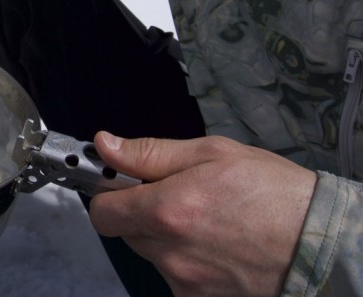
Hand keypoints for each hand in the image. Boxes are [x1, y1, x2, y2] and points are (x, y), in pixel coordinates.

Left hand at [89, 132, 316, 296]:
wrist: (322, 241)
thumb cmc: (275, 194)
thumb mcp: (212, 154)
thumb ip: (150, 153)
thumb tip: (107, 145)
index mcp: (168, 210)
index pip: (102, 211)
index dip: (107, 193)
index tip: (118, 182)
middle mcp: (171, 252)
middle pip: (126, 231)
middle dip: (140, 210)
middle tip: (175, 194)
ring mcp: (185, 280)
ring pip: (151, 252)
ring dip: (164, 235)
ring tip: (205, 217)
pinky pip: (175, 273)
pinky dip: (185, 257)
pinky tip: (214, 242)